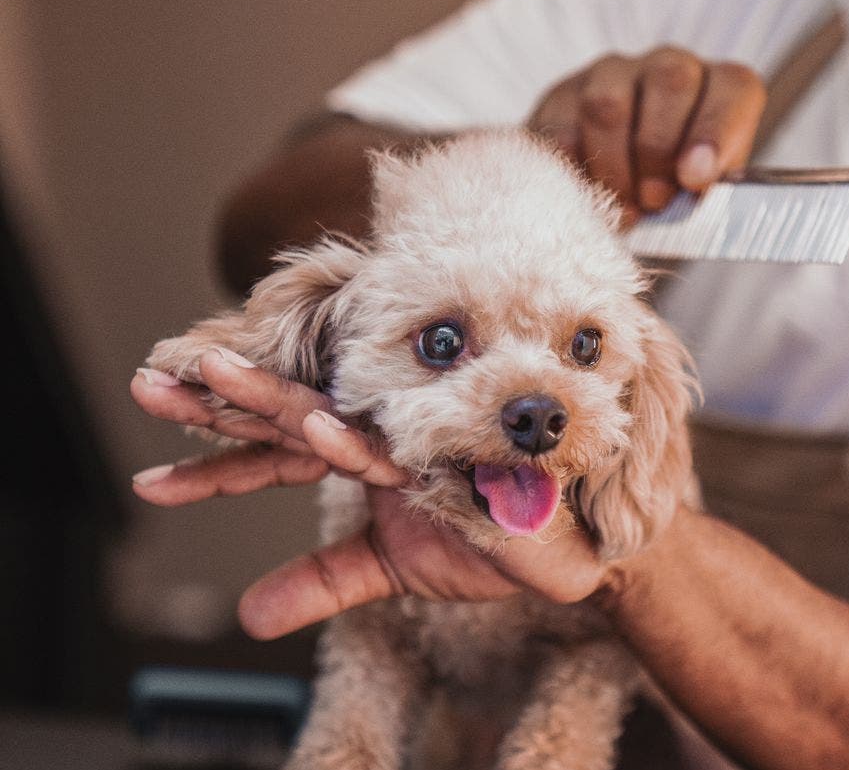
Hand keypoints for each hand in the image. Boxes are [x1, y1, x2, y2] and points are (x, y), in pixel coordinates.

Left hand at [130, 351, 607, 638]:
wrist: (556, 550)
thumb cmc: (480, 540)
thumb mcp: (386, 568)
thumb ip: (320, 580)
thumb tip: (247, 617)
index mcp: (362, 449)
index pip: (276, 440)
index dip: (216, 440)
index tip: (152, 458)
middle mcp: (381, 432)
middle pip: (287, 410)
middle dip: (218, 399)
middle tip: (149, 382)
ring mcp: (414, 439)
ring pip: (333, 414)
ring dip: (269, 397)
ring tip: (209, 374)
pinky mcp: (453, 459)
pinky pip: (398, 451)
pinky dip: (354, 440)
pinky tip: (313, 429)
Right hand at [528, 48, 766, 223]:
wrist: (606, 199)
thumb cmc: (666, 198)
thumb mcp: (699, 199)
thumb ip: (705, 192)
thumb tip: (694, 187)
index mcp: (718, 88)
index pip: (732, 90)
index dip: (714, 132)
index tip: (694, 179)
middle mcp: (669, 67)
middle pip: (670, 80)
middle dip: (658, 150)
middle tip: (653, 200)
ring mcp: (611, 76)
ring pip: (608, 104)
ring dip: (614, 166)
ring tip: (621, 208)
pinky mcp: (561, 98)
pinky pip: (563, 130)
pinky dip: (575, 172)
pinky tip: (586, 197)